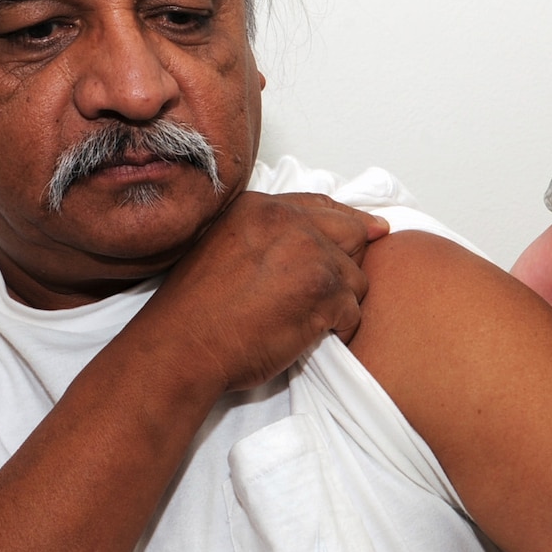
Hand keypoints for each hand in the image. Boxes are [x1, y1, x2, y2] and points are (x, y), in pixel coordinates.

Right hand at [143, 192, 387, 392]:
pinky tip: (313, 338)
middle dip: (347, 264)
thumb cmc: (192, 311)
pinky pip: (355, 313)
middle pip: (352, 234)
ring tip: (305, 321)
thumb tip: (311, 240)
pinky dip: (341, 331)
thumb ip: (267, 235)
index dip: (349, 222)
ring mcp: (310, 257)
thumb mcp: (222, 247)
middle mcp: (289, 223)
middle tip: (327, 293)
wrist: (180, 346)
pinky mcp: (324, 294)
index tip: (371, 231)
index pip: (322, 205)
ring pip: (356, 278)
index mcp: (261, 208)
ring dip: (340, 303)